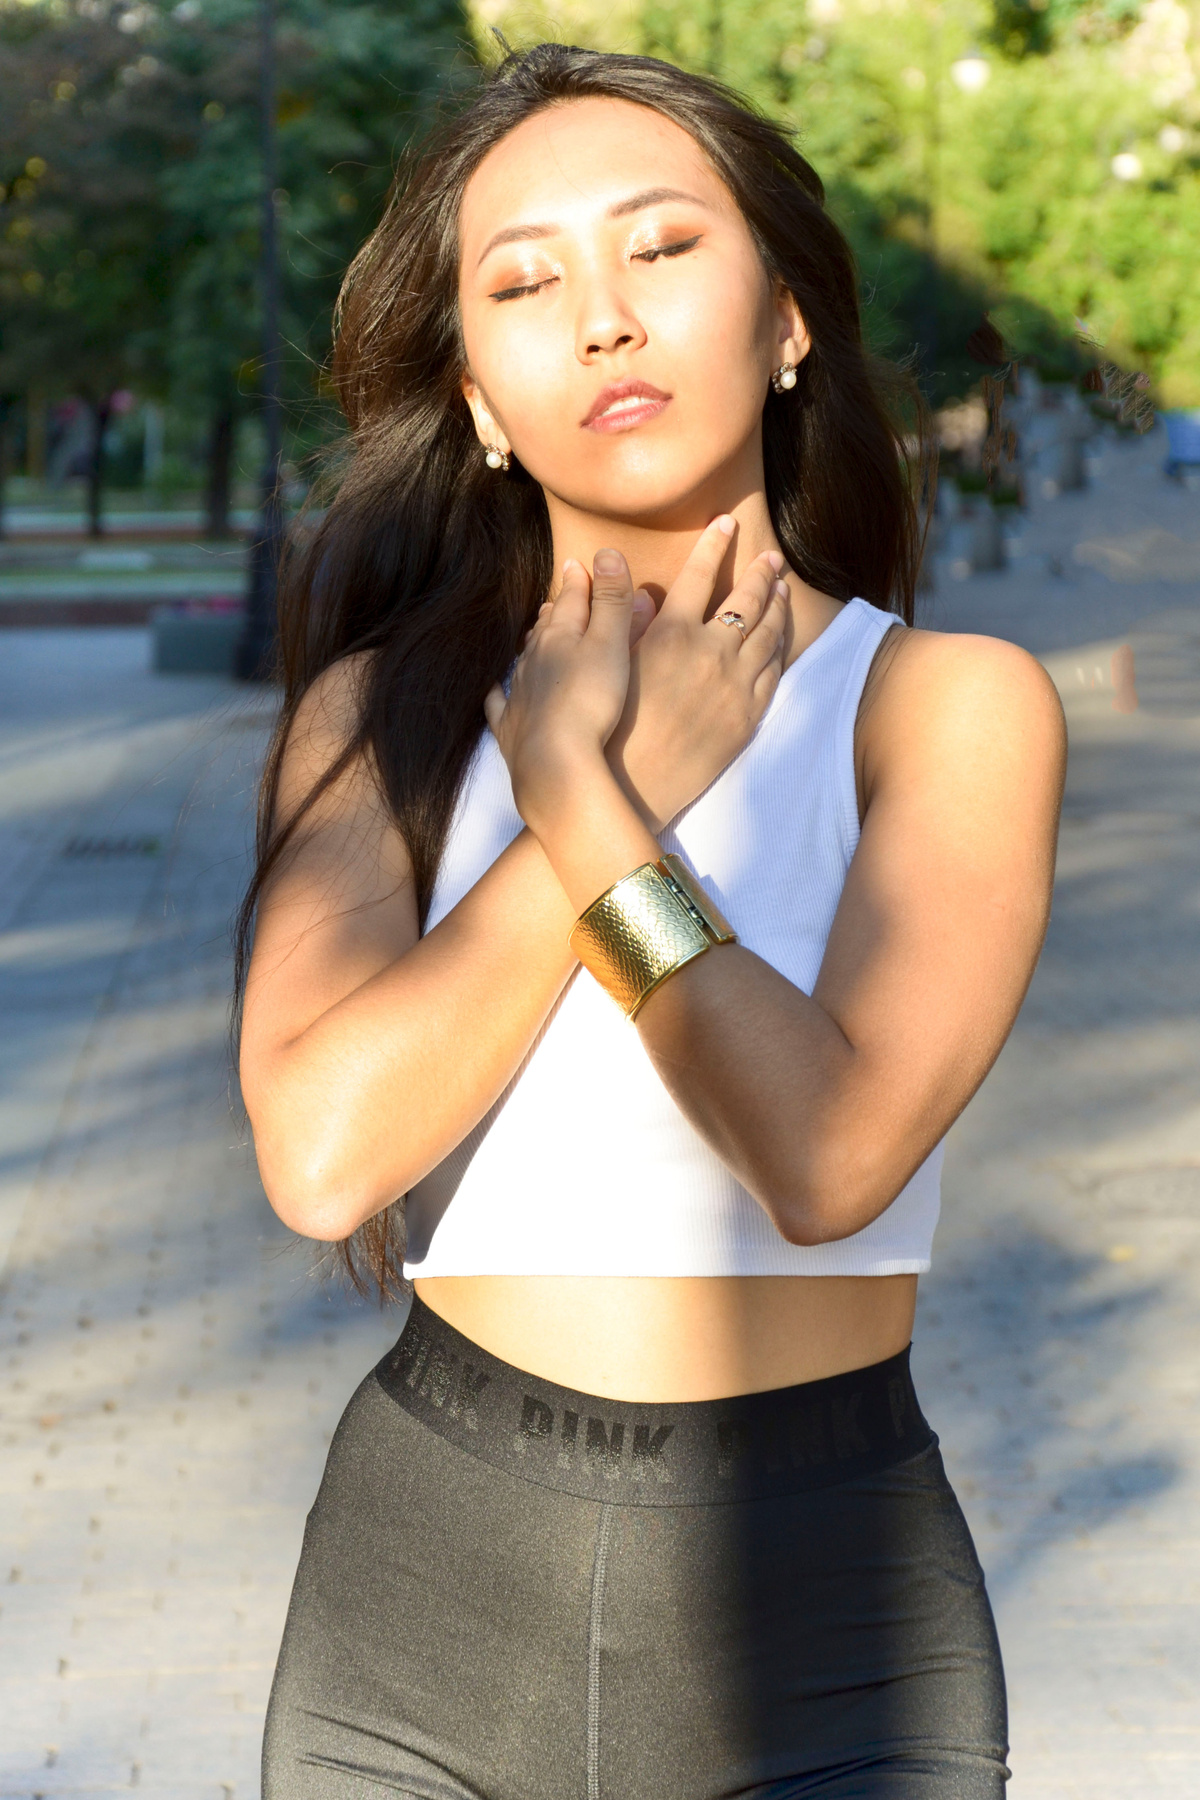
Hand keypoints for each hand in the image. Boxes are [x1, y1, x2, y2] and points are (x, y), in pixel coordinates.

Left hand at [484, 548, 634, 833]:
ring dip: (532, 645)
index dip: (579, 582)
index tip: (578, 565)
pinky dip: (498, 693)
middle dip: (555, 611)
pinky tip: (495, 690)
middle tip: (557, 599)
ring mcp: (518, 694)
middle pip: (546, 628)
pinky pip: (499, 704)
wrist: (555, 764)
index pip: (571, 600)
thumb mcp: (611, 645)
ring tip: (536, 634)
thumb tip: (605, 550)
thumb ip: (611, 600)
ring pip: (524, 660)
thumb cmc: (591, 702)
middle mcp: (533, 660)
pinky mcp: (511, 729)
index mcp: (560, 637)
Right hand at [607, 520, 788, 830]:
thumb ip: (630, 623)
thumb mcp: (611, 665)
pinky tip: (782, 638)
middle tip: (772, 557)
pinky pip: (774, 672)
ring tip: (782, 589)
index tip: (726, 524)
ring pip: (770, 633)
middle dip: (762, 572)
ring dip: (778, 605)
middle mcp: (710, 651)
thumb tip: (641, 592)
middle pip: (747, 598)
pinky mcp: (748, 715)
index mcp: (671, 632)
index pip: (700, 574)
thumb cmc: (609, 726)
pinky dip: (781, 647)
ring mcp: (735, 684)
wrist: (632, 784)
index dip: (714, 544)